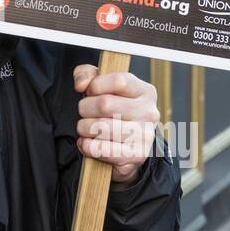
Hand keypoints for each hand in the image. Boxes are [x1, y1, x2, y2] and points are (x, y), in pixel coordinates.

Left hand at [72, 63, 159, 186]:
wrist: (131, 143)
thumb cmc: (114, 109)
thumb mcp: (102, 84)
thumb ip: (87, 74)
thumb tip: (81, 84)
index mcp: (144, 91)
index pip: (119, 81)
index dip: (96, 85)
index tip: (90, 91)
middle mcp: (148, 113)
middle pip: (105, 104)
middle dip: (85, 107)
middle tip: (84, 111)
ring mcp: (144, 136)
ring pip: (101, 128)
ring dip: (84, 128)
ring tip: (86, 127)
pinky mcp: (136, 156)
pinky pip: (102, 150)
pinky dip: (87, 146)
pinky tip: (87, 142)